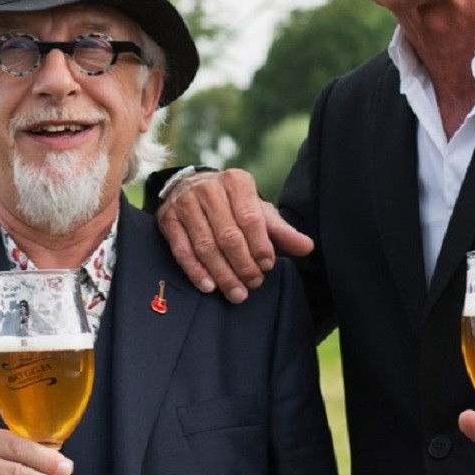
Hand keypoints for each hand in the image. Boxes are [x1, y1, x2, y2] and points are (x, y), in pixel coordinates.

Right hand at [155, 169, 313, 301]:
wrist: (191, 188)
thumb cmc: (232, 205)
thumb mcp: (258, 211)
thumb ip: (281, 231)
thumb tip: (307, 247)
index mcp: (236, 181)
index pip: (250, 218)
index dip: (260, 246)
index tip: (268, 267)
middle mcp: (208, 188)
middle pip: (227, 235)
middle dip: (242, 264)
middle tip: (253, 285)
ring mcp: (185, 202)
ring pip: (205, 245)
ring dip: (222, 273)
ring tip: (236, 293)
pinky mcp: (167, 218)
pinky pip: (182, 249)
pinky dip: (195, 271)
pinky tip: (209, 286)